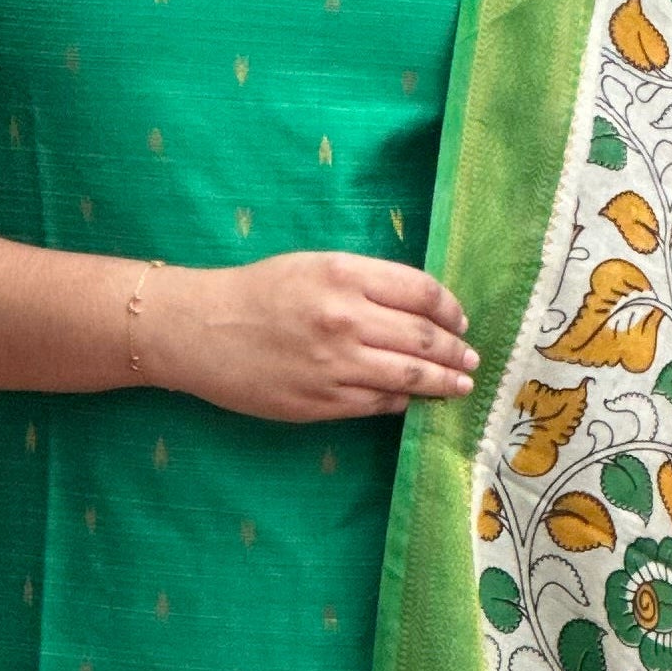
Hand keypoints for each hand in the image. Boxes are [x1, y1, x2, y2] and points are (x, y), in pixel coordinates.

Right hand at [161, 250, 479, 422]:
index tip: (461, 320)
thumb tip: (420, 308)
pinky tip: (414, 399)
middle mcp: (345, 319)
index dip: (451, 309)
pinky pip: (380, 404)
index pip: (422, 293)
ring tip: (461, 384)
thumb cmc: (257, 293)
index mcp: (345, 275)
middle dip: (457, 351)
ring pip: (410, 376)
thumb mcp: (313, 266)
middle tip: (471, 358)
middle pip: (425, 337)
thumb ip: (366, 282)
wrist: (199, 330)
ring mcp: (336, 364)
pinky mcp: (322, 402)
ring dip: (444, 382)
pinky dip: (403, 401)